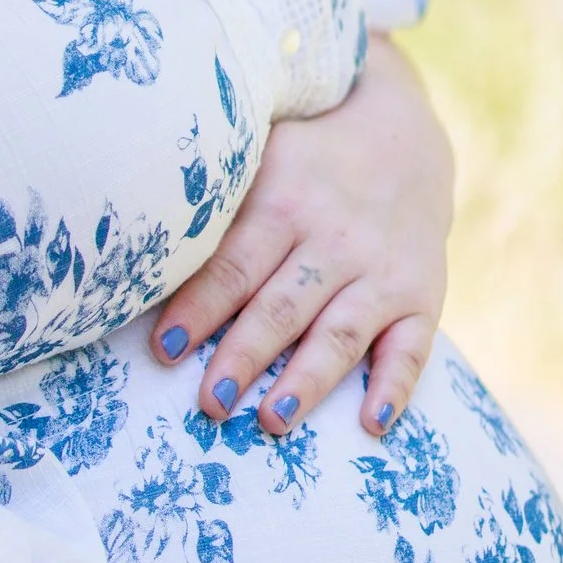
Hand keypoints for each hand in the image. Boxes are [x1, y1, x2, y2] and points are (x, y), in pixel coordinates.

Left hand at [150, 37, 452, 437]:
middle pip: (282, 306)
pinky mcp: (422, 296)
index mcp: (284, 200)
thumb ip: (216, 199)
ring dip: (306, 381)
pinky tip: (370, 424)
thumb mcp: (260, 156)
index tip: (163, 348)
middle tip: (210, 402)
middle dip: (243, 356)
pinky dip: (394, 387)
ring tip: (271, 421)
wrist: (404, 139)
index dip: (197, 309)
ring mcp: (382, 270)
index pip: (233, 265)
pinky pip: (412, 348)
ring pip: (341, 333)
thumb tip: (140, 245)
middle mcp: (335, 239)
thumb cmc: (305, 162)